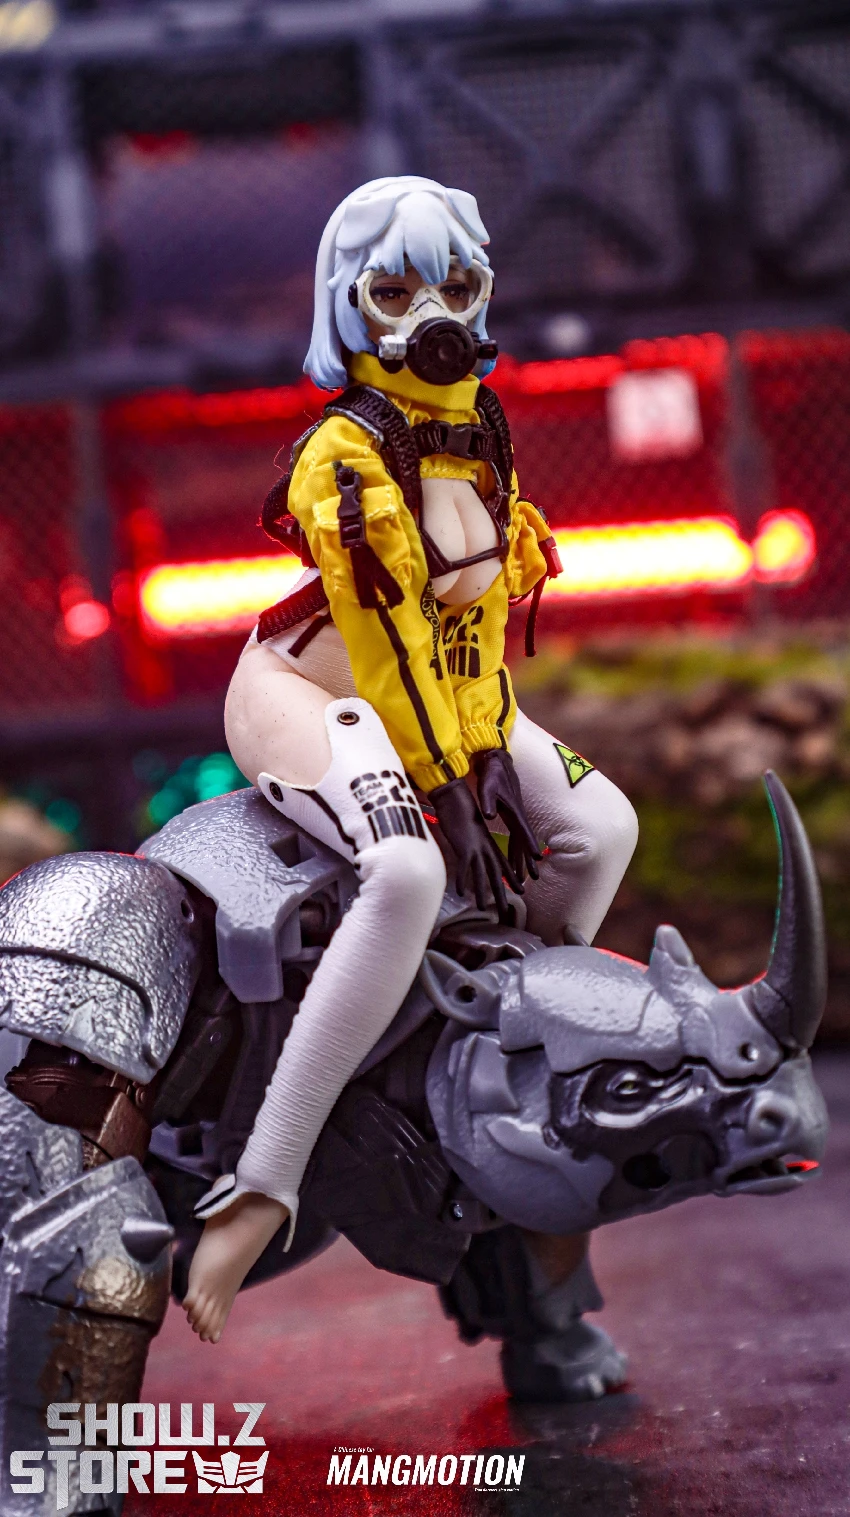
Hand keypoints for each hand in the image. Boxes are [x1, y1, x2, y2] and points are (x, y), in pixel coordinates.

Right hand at [428, 776, 520, 920]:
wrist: (454, 796)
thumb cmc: (459, 810)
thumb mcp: (470, 829)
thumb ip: (473, 842)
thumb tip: (472, 852)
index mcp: (488, 843)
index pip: (504, 864)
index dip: (512, 877)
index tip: (521, 890)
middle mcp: (485, 847)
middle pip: (496, 874)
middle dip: (501, 893)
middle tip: (506, 910)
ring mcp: (475, 848)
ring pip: (482, 875)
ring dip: (482, 892)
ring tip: (482, 908)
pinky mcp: (464, 847)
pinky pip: (463, 868)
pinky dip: (462, 881)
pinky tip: (461, 894)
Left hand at [474, 748, 541, 882]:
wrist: (496, 762)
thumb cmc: (492, 775)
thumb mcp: (488, 788)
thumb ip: (488, 802)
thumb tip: (489, 816)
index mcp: (515, 811)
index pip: (524, 832)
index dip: (530, 846)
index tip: (537, 859)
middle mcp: (518, 816)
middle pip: (524, 842)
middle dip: (529, 860)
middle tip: (534, 878)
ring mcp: (515, 817)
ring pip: (520, 842)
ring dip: (522, 859)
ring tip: (522, 877)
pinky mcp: (511, 816)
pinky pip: (515, 838)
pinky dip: (515, 851)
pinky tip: (513, 861)